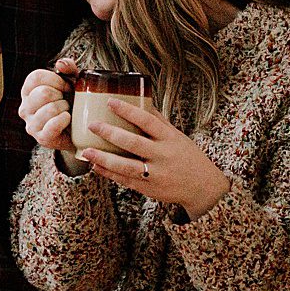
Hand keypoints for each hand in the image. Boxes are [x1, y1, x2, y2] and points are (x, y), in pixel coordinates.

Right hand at [18, 58, 77, 150]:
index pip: (36, 77)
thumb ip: (68, 67)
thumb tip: (60, 64)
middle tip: (66, 100)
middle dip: (61, 95)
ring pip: (50, 108)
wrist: (79, 129)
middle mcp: (25, 107)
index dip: (55, 79)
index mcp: (28, 91)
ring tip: (66, 111)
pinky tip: (67, 119)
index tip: (66, 86)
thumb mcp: (72, 80)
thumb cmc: (72, 101)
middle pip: (43, 93)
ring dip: (64, 108)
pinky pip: (53, 125)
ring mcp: (31, 124)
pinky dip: (64, 120)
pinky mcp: (41, 138)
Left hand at [81, 99, 231, 218]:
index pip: (148, 121)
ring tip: (87, 151)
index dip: (128, 111)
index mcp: (170, 139)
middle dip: (111, 134)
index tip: (110, 102)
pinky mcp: (149, 189)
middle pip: (134, 143)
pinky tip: (96, 166)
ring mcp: (155, 174)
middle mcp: (163, 156)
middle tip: (93, 125)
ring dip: (104, 159)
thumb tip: (143, 101)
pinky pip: (126, 180)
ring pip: (126, 166)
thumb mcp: (177, 137)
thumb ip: (159, 122)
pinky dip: (110, 174)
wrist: (203, 188)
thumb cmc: (188, 157)